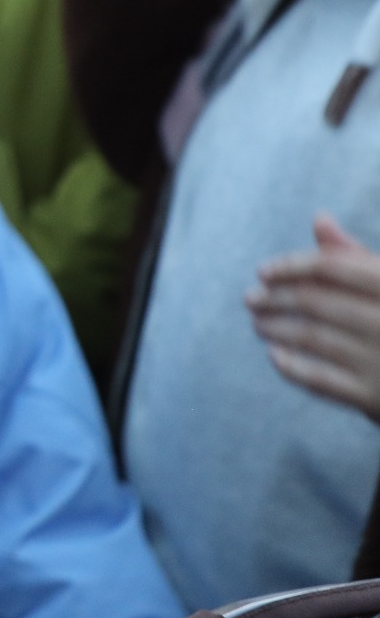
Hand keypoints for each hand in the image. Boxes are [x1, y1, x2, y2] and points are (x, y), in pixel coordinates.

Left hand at [247, 213, 379, 421]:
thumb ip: (356, 257)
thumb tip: (320, 219)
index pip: (331, 267)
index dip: (291, 266)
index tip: (263, 271)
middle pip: (315, 301)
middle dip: (275, 298)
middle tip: (250, 298)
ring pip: (311, 337)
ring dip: (275, 327)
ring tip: (257, 322)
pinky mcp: (373, 398)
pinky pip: (319, 380)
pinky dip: (291, 366)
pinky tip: (275, 355)